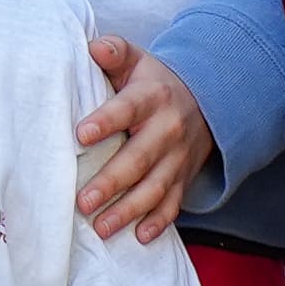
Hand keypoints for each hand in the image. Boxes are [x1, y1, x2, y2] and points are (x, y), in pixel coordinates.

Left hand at [77, 40, 218, 244]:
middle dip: (111, 181)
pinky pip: (174, 204)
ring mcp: (178, 158)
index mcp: (152, 97)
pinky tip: (140, 237)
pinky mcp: (183, 179)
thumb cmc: (153, 83)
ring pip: (155, 188)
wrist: (204, 101)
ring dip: (129, 210)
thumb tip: (93, 48)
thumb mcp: (137, 61)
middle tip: (82, 201)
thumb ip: (115, 52)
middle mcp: (168, 129)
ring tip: (101, 228)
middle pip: (139, 158)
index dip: (105, 121)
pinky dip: (159, 222)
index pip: (127, 109)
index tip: (81, 134)